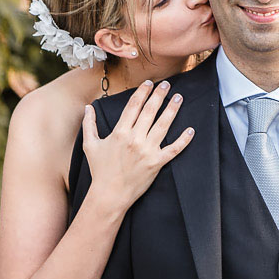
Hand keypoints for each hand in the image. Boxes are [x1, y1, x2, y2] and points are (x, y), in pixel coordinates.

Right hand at [81, 80, 193, 209]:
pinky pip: (173, 149)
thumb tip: (87, 108)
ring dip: (172, 110)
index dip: (142, 92)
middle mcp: (135, 138)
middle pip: (150, 111)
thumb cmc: (100, 171)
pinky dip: (183, 140)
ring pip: (163, 125)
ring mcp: (147, 150)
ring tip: (179, 98)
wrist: (109, 195)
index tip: (149, 83)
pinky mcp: (157, 163)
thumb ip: (89, 125)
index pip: (133, 106)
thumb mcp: (90, 146)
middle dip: (159, 95)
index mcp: (120, 132)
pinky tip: (191, 130)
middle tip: (167, 84)